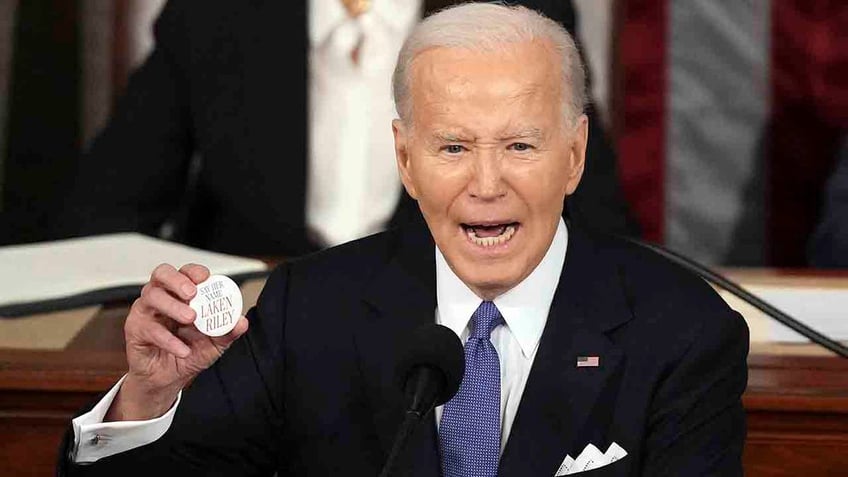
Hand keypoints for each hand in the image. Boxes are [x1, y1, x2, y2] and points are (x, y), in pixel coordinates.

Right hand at [106, 263, 248, 420]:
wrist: (168, 379)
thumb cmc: (189, 352)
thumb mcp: (215, 343)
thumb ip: (227, 331)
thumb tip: (242, 322)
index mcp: (181, 294)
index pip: (185, 272)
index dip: (194, 271)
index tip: (206, 278)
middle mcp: (162, 297)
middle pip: (162, 274)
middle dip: (177, 280)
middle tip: (193, 293)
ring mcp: (146, 311)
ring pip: (152, 296)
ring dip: (172, 305)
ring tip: (190, 318)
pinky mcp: (135, 329)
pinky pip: (149, 328)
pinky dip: (168, 339)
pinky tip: (182, 349)